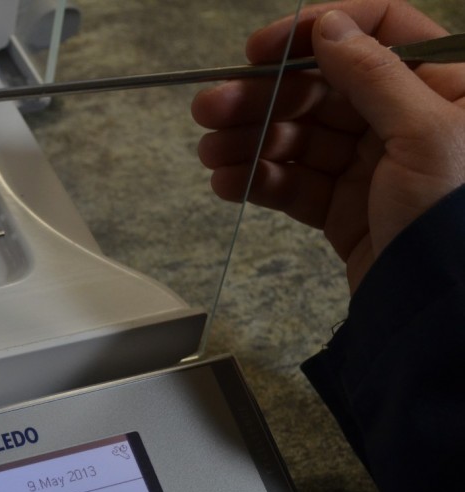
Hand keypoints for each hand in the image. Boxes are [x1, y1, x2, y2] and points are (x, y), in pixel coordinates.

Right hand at [192, 0, 464, 291]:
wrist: (445, 306)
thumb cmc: (457, 218)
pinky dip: (257, 180)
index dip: (314, 32)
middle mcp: (405, 120)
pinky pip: (292, 184)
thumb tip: (329, 26)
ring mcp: (371, 166)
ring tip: (210, 152)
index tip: (261, 50)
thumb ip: (375, 74)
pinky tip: (227, 182)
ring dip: (248, 140)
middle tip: (209, 108)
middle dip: (262, 97)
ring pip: (298, 138)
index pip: (375, 32)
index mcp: (443, 86)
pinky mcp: (343, 209)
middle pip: (322, 89)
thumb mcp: (428, 132)